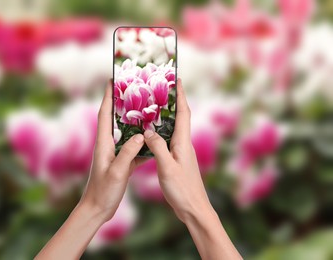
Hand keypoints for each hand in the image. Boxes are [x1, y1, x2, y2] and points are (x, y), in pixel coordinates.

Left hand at [36, 80, 146, 259]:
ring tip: (147, 111)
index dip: (107, 96)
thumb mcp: (117, 172)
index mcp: (104, 143)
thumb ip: (128, 153)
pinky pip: (134, 149)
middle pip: (115, 119)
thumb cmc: (103, 191)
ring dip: (134, 122)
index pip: (104, 114)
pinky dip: (143, 143)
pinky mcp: (122, 163)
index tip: (112, 79)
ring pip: (126, 133)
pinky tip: (154, 141)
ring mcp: (115, 154)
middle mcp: (108, 145)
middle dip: (121, 103)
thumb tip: (140, 136)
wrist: (97, 209)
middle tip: (133, 90)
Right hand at [144, 79, 241, 258]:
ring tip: (153, 106)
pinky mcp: (177, 160)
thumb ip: (158, 148)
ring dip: (166, 116)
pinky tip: (151, 134)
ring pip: (173, 128)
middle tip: (162, 88)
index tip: (177, 79)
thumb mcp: (166, 168)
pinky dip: (161, 132)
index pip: (183, 113)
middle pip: (180, 117)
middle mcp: (184, 144)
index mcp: (183, 143)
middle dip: (173, 101)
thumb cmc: (183, 190)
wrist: (194, 209)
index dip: (181, 95)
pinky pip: (168, 140)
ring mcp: (181, 152)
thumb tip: (148, 131)